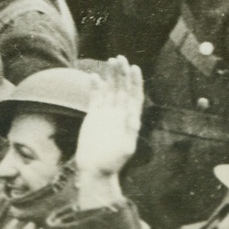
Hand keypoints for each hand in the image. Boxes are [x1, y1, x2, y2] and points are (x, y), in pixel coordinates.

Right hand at [75, 56, 142, 208]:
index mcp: (130, 120)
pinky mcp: (94, 116)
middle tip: (120, 58)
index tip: (134, 67)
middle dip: (122, 74)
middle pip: (122, 89)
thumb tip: (133, 117)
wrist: (95, 170)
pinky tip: (94, 76)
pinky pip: (95, 97)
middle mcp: (119, 114)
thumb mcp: (125, 149)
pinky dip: (95, 87)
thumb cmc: (111, 163)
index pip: (134, 96)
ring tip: (110, 60)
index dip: (135, 82)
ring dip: (111, 76)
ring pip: (110, 90)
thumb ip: (129, 133)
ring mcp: (106, 114)